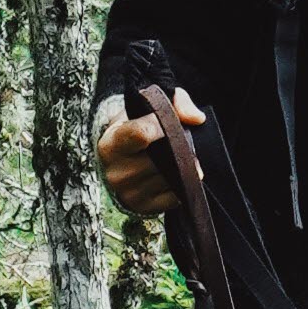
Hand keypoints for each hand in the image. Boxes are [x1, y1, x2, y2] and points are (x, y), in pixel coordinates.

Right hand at [97, 89, 203, 218]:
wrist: (119, 157)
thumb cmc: (135, 126)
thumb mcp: (147, 105)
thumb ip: (175, 101)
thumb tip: (196, 119)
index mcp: (110, 144)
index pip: (141, 134)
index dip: (163, 125)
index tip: (173, 121)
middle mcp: (116, 173)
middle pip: (160, 159)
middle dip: (178, 149)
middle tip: (183, 141)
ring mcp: (129, 194)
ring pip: (170, 178)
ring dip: (182, 167)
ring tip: (178, 156)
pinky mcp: (143, 207)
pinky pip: (174, 196)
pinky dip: (180, 184)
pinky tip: (175, 173)